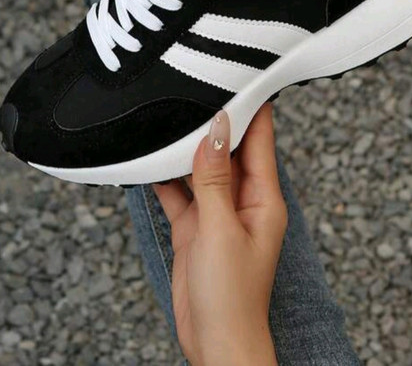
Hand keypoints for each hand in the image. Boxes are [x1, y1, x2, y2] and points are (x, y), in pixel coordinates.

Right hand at [154, 104, 286, 365]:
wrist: (215, 345)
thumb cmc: (232, 296)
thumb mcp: (220, 230)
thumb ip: (215, 178)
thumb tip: (217, 130)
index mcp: (263, 198)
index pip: (260, 139)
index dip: (251, 107)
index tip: (240, 73)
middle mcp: (242, 200)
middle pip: (228, 148)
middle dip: (212, 122)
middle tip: (191, 86)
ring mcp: (217, 213)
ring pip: (200, 167)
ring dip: (184, 148)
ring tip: (166, 115)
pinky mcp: (194, 227)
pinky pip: (179, 192)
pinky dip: (164, 177)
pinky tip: (148, 159)